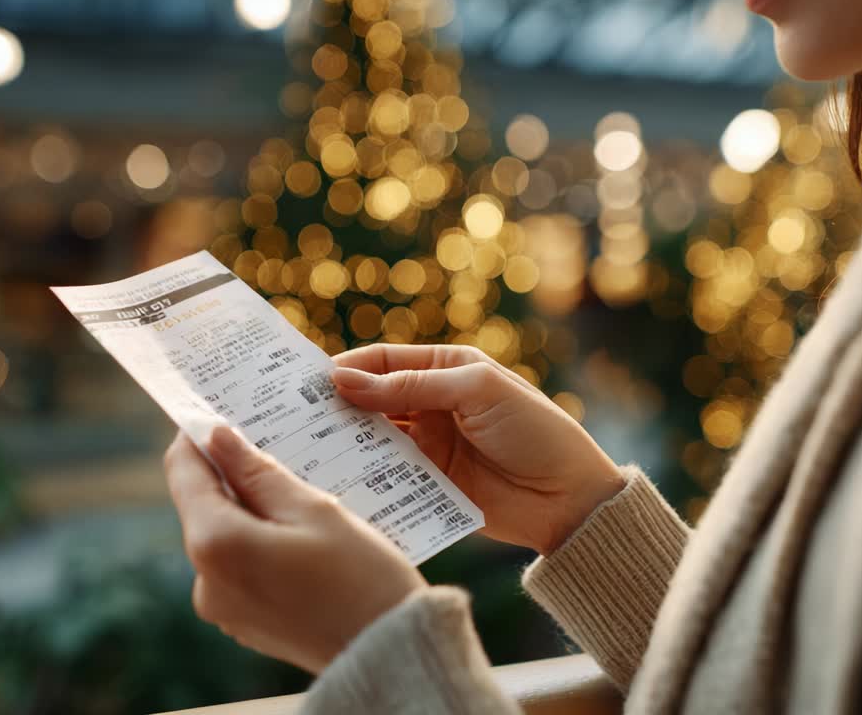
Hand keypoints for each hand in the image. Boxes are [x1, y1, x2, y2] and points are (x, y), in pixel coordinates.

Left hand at [162, 427, 424, 672]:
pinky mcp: (243, 621)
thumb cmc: (362, 579)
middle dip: (236, 472)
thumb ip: (258, 471)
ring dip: (254, 508)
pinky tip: (304, 534)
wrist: (390, 654)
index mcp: (216, 543)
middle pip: (205, 503)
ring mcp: (222, 607)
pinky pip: (243, 565)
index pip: (184, 470)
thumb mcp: (314, 509)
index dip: (199, 435)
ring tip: (302, 491)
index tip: (223, 409)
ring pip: (226, 534)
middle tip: (279, 444)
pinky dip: (264, 542)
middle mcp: (205, 579)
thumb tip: (218, 436)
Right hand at [331, 344, 626, 555]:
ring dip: (342, 442)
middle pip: (369, 401)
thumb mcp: (478, 392)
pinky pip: (386, 476)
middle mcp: (431, 405)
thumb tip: (345, 381)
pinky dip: (362, 476)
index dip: (345, 369)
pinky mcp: (428, 484)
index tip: (305, 383)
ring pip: (371, 439)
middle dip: (334, 407)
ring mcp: (428, 446)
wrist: (571, 498)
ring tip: (302, 449)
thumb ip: (412, 387)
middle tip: (290, 418)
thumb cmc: (536, 432)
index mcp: (445, 370)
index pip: (382, 362)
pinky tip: (335, 480)